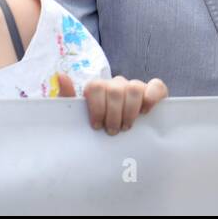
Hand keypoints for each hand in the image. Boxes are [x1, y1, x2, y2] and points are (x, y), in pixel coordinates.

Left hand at [54, 74, 168, 134]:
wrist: (115, 143)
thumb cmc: (95, 129)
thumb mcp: (77, 117)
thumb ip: (67, 98)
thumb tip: (60, 75)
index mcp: (98, 88)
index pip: (95, 86)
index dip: (96, 107)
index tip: (96, 126)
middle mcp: (116, 85)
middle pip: (114, 89)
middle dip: (113, 114)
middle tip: (113, 130)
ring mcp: (135, 87)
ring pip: (134, 87)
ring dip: (130, 110)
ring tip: (127, 127)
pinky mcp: (153, 92)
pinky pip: (157, 86)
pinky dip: (152, 95)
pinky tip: (146, 111)